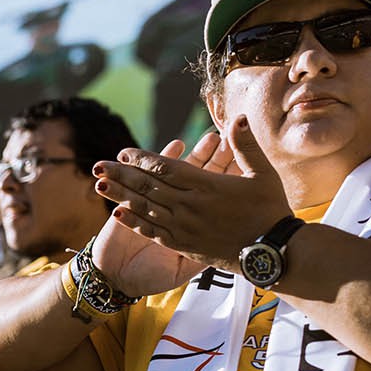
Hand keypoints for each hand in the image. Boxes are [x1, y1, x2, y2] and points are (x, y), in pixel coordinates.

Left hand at [93, 118, 291, 273]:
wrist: (273, 253)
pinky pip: (152, 231)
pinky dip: (133, 221)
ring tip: (98, 185)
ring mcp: (184, 227)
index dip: (142, 159)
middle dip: (121, 175)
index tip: (124, 152)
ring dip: (119, 195)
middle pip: (148, 186)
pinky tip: (116, 213)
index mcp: (206, 186)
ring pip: (145, 207)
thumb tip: (237, 118)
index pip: (166, 168)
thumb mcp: (262, 174)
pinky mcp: (183, 245)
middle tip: (98, 165)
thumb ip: (245, 146)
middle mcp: (190, 205)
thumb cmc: (271, 211)